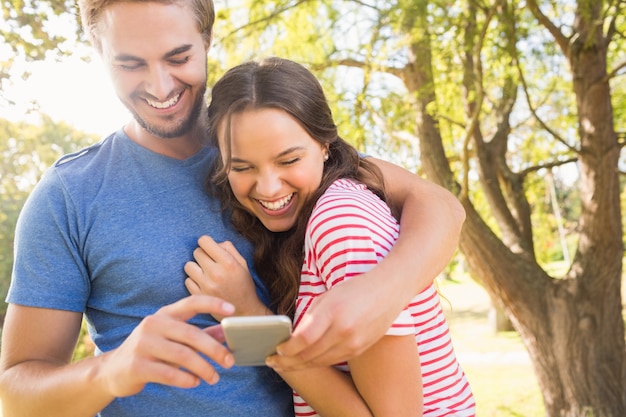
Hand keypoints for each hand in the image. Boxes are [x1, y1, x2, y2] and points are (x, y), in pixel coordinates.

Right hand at [99, 295, 235, 397]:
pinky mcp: (136, 365)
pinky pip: (167, 373)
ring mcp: (143, 344)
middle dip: (214, 349)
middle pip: (191, 334)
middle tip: (229, 361)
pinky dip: (185, 379)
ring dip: (203, 368)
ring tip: (214, 378)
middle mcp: (153, 324)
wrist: (113, 370)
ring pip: (182, 356)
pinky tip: (194, 382)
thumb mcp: (172, 338)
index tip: (233, 309)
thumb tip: (225, 333)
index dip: (212, 303)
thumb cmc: (150, 351)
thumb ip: (198, 334)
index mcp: (164, 314)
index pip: (191, 302)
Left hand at [184, 235, 269, 317]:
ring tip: (205, 273)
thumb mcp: (243, 264)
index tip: (209, 247)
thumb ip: (229, 249)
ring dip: (196, 267)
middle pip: (196, 252)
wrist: (244, 312)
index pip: (204, 241)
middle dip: (203, 255)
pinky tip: (203, 284)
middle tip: (210, 262)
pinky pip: (187, 280)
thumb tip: (214, 243)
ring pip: (188, 265)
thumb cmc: (244, 285)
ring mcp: (205, 285)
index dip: (206, 242)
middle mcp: (216, 273)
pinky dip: (193, 280)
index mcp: (228, 263)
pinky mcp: (198, 296)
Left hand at [266, 276, 400, 370]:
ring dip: (299, 365)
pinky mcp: (360, 349)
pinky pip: (333, 361)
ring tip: (284, 365)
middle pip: (309, 355)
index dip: (286, 348)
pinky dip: (316, 363)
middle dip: (287, 361)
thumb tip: (292, 337)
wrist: (389, 290)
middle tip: (272, 362)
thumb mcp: (327, 297)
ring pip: (320, 362)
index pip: (303, 339)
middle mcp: (344, 330)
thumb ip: (309, 318)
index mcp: (332, 311)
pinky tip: (305, 361)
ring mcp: (354, 342)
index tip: (275, 349)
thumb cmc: (354, 289)